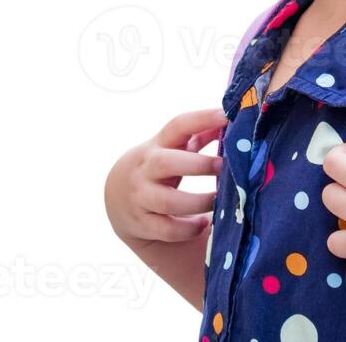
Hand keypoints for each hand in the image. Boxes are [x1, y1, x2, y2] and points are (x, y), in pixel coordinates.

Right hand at [104, 107, 225, 247]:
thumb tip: (229, 120)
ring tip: (218, 201)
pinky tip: (203, 224)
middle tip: (224, 166)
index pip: (178, 125)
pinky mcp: (143, 223)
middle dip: (198, 164)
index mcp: (157, 145)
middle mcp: (146, 169)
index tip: (227, 115)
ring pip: (167, 201)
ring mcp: (141, 197)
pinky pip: (166, 229)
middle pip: (166, 162)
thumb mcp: (170, 148)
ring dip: (198, 202)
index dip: (202, 119)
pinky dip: (188, 229)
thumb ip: (198, 135)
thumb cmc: (155, 167)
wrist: (116, 197)